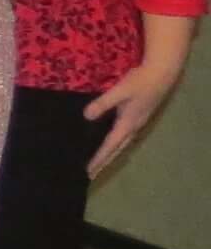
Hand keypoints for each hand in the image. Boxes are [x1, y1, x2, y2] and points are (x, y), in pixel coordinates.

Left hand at [87, 58, 183, 174]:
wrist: (161, 74)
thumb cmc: (140, 82)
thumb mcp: (119, 91)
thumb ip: (103, 103)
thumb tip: (86, 116)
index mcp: (127, 124)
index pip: (110, 146)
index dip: (99, 159)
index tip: (89, 171)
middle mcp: (133, 127)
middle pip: (117, 150)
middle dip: (104, 162)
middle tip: (91, 174)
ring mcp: (137, 123)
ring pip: (122, 145)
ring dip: (110, 155)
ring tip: (99, 164)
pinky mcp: (138, 117)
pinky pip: (124, 137)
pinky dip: (115, 145)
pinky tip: (110, 143)